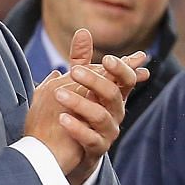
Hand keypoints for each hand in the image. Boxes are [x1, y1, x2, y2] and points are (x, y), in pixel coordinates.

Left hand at [44, 29, 151, 184]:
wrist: (70, 153)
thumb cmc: (78, 113)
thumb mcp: (79, 85)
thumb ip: (82, 60)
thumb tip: (83, 31)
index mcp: (113, 95)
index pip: (126, 79)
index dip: (121, 68)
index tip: (108, 59)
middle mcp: (115, 113)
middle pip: (113, 94)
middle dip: (96, 81)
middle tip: (75, 71)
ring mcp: (107, 132)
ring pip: (100, 116)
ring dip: (80, 104)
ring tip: (58, 95)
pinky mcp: (96, 150)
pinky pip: (91, 140)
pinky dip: (77, 129)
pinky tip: (62, 119)